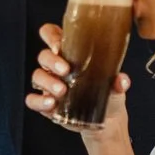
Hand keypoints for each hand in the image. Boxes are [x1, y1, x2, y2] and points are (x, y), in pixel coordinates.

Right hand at [23, 23, 130, 140]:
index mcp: (70, 53)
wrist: (108, 119)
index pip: (51, 34)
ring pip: (37, 76)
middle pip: (43, 56)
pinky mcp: (45, 103)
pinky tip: (51, 104)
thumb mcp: (115, 85)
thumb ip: (118, 82)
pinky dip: (39, 101)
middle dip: (52, 61)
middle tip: (66, 70)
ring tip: (62, 91)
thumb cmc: (108, 93)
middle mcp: (56, 66)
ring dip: (47, 82)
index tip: (60, 44)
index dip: (51, 36)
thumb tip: (121, 81)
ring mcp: (49, 85)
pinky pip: (32, 100)